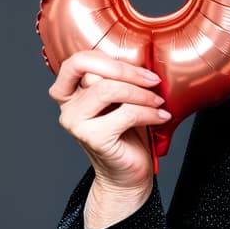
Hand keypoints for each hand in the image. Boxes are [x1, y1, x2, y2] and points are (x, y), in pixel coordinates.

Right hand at [49, 50, 170, 228]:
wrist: (128, 172)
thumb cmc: (128, 132)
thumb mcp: (122, 98)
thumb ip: (118, 78)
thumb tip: (142, 56)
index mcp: (70, 91)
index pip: (78, 60)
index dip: (110, 59)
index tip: (141, 68)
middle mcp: (67, 106)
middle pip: (93, 72)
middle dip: (130, 73)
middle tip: (154, 81)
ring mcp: (76, 123)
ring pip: (108, 90)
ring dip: (141, 94)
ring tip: (158, 103)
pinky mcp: (92, 137)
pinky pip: (126, 113)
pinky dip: (149, 112)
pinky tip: (161, 117)